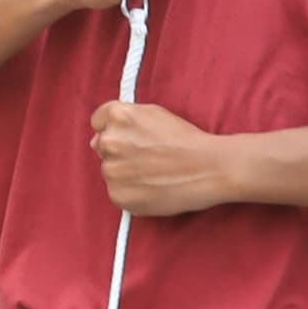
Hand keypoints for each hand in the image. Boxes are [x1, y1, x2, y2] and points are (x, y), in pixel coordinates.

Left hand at [91, 100, 229, 216]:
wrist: (209, 169)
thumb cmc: (186, 140)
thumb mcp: (154, 114)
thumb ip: (124, 120)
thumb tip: (98, 137)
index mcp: (118, 116)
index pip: (98, 121)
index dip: (115, 129)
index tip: (130, 137)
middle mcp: (110, 141)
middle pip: (102, 146)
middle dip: (119, 151)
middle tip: (148, 158)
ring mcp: (112, 170)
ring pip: (110, 171)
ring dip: (125, 173)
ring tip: (154, 174)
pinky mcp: (118, 194)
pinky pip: (118, 192)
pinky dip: (131, 192)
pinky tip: (152, 187)